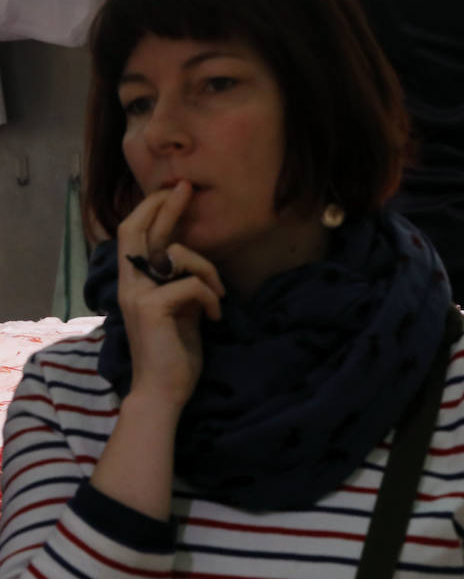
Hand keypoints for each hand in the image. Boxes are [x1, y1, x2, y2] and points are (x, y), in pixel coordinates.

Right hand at [115, 180, 224, 407]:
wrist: (163, 391)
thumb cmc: (175, 354)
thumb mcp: (181, 311)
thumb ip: (180, 285)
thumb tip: (193, 266)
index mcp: (135, 284)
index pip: (134, 236)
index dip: (151, 211)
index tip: (173, 192)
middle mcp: (129, 285)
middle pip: (138, 231)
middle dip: (165, 205)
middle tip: (186, 187)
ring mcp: (137, 295)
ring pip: (177, 256)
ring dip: (208, 270)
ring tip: (219, 295)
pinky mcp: (152, 308)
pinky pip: (191, 284)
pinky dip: (212, 297)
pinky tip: (217, 318)